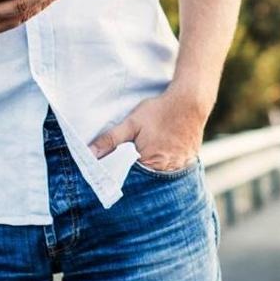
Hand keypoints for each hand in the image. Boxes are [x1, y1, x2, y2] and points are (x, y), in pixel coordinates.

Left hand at [88, 85, 210, 170]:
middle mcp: (167, 169)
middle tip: (136, 157)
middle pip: (148, 179)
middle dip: (139, 174)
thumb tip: (89, 154)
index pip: (131, 179)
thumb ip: (110, 139)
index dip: (124, 174)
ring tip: (151, 154)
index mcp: (150, 163)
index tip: (117, 169)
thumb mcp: (132, 122)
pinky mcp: (189, 160)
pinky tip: (165, 152)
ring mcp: (180, 166)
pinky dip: (168, 165)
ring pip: (162, 175)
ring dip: (154, 170)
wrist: (190, 101)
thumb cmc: (160, 111)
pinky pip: (175, 169)